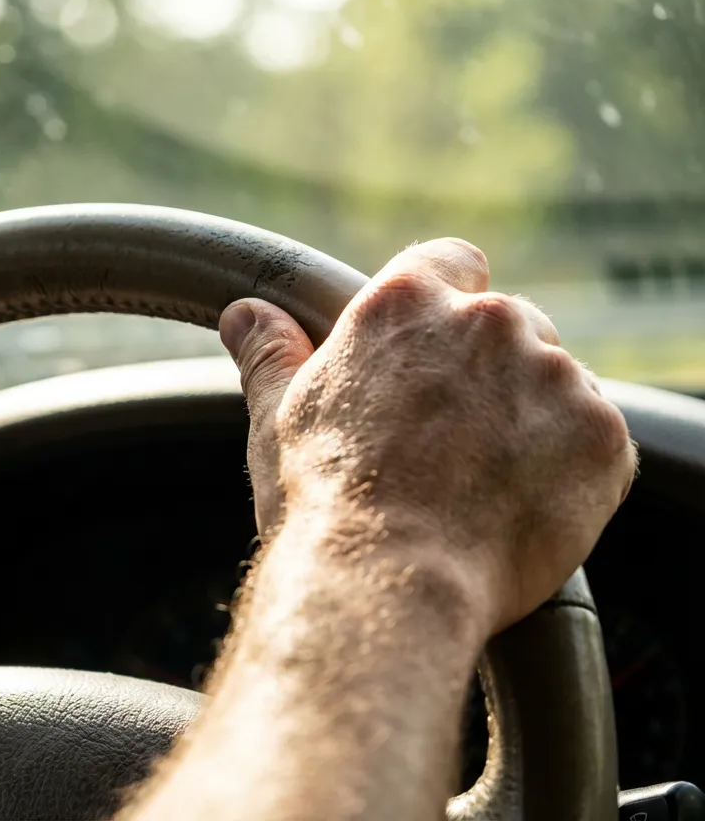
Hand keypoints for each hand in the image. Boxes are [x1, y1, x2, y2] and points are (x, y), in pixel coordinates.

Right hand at [219, 238, 635, 632]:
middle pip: (510, 323)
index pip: (451, 262)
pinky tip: (519, 504)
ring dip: (532, 417)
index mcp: (405, 303)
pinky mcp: (600, 435)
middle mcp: (486, 322)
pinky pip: (596, 438)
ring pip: (557, 381)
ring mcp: (552, 376)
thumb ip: (271, 352)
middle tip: (450, 438)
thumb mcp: (278, 417)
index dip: (445, 305)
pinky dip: (569, 467)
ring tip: (481, 482)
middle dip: (489, 371)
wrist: (386, 583)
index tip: (435, 352)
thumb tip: (246, 314)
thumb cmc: (324, 501)